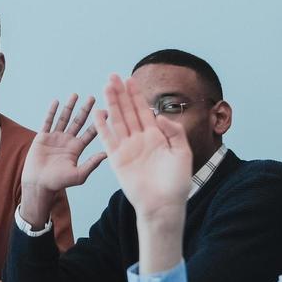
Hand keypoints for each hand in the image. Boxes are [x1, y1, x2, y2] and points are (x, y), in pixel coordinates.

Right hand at [19, 94, 106, 224]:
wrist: (38, 184)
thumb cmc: (58, 182)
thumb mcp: (79, 174)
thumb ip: (92, 163)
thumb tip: (107, 153)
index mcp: (77, 148)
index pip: (89, 132)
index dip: (97, 122)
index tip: (106, 111)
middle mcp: (67, 140)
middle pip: (78, 121)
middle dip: (85, 109)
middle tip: (93, 97)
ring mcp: (55, 137)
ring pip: (63, 118)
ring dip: (69, 107)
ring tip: (75, 94)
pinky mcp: (42, 136)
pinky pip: (48, 121)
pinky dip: (51, 111)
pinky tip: (56, 101)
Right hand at [95, 74, 191, 221]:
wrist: (164, 205)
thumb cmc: (176, 183)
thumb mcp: (182, 153)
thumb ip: (174, 132)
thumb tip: (159, 115)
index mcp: (156, 137)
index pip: (143, 111)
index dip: (136, 95)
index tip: (130, 79)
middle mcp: (140, 140)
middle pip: (128, 111)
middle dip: (120, 93)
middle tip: (113, 76)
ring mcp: (128, 149)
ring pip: (117, 121)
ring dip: (111, 104)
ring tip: (105, 87)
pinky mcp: (117, 160)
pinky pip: (108, 140)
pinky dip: (102, 127)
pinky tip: (99, 113)